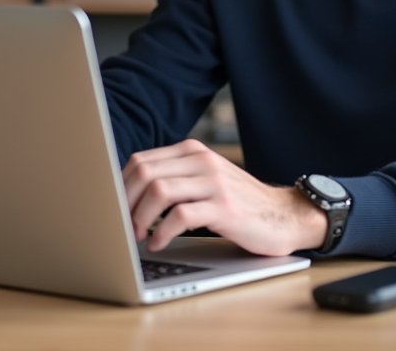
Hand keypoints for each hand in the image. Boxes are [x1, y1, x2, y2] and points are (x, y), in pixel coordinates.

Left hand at [121, 139, 327, 256]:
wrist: (283, 215)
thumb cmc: (239, 203)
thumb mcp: (205, 180)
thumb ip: (175, 178)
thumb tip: (127, 195)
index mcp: (192, 152)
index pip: (140, 161)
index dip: (120, 187)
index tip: (112, 209)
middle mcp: (201, 161)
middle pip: (145, 173)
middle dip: (125, 202)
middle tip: (120, 226)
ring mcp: (214, 182)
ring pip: (159, 191)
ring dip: (140, 217)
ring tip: (137, 236)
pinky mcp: (225, 207)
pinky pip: (181, 216)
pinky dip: (163, 232)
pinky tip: (159, 243)